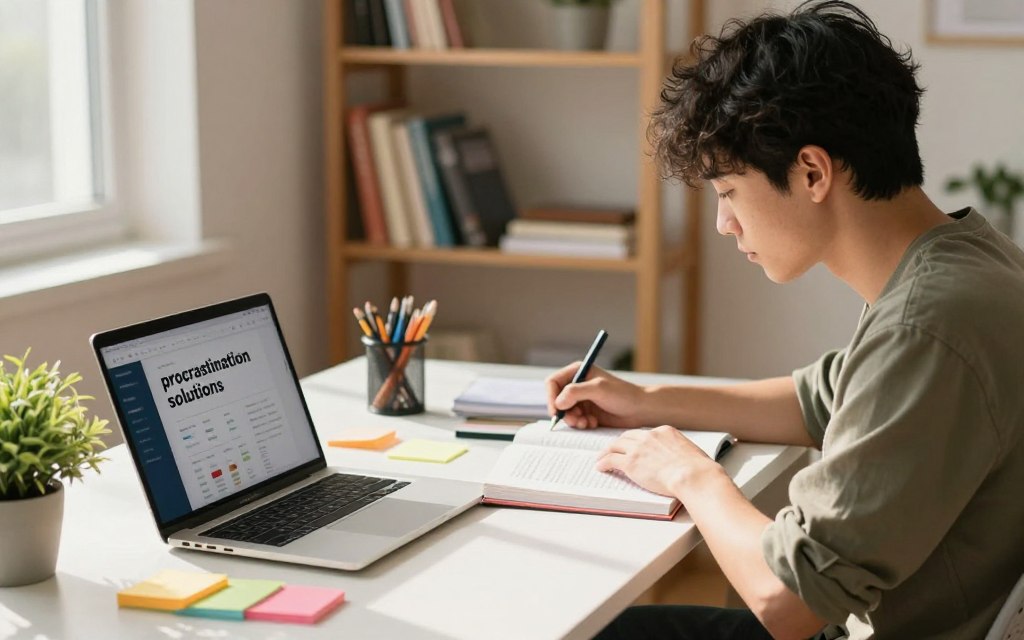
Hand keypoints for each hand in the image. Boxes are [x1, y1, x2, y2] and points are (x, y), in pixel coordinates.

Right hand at [545, 363, 645, 428]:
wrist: (640, 409)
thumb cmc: (623, 395)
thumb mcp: (598, 389)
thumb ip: (575, 392)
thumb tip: (558, 403)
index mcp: (578, 371)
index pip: (553, 382)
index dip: (551, 397)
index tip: (556, 411)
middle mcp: (578, 384)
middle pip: (556, 399)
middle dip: (564, 412)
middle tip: (576, 421)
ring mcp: (582, 399)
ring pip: (565, 412)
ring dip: (573, 420)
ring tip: (587, 423)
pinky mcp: (587, 412)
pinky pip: (574, 420)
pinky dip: (581, 424)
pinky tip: (593, 423)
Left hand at [595, 426, 719, 496]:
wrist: (694, 475)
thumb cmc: (699, 470)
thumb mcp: (691, 452)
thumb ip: (680, 452)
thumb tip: (683, 462)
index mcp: (665, 431)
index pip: (645, 434)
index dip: (636, 440)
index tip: (632, 446)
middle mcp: (650, 436)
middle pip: (627, 436)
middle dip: (619, 443)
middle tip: (613, 449)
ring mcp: (639, 448)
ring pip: (615, 445)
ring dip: (606, 451)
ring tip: (601, 458)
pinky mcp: (631, 463)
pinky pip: (611, 459)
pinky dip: (603, 462)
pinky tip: (600, 467)